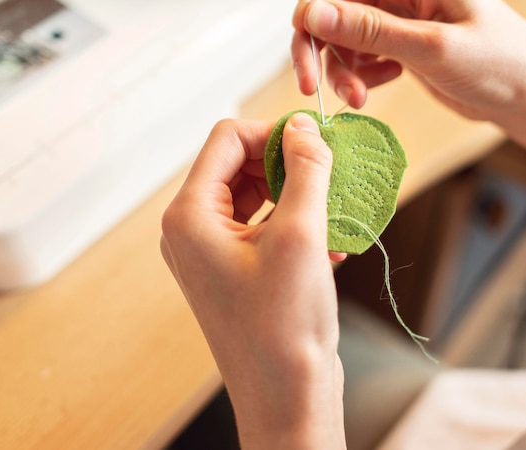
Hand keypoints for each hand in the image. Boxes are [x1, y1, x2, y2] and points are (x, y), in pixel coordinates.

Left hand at [161, 114, 345, 449]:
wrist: (286, 401)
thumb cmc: (285, 327)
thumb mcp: (301, 234)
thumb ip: (304, 169)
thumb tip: (303, 126)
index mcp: (190, 215)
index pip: (227, 138)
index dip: (271, 132)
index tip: (313, 142)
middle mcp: (193, 229)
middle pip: (241, 164)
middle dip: (288, 166)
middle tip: (330, 177)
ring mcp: (213, 250)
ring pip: (258, 194)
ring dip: (299, 196)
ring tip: (335, 215)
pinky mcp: (235, 267)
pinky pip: (265, 225)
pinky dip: (298, 224)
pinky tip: (332, 244)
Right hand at [291, 0, 525, 126]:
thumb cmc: (502, 61)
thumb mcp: (433, 45)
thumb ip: (370, 29)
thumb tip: (312, 14)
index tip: (305, 27)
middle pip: (328, 0)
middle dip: (316, 43)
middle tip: (310, 83)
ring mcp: (393, 14)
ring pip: (338, 34)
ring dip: (338, 68)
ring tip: (357, 96)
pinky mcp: (394, 42)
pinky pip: (355, 54)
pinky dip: (358, 75)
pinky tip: (382, 84)